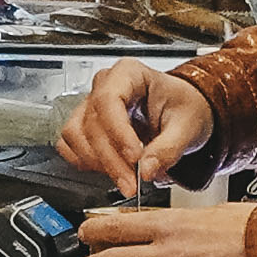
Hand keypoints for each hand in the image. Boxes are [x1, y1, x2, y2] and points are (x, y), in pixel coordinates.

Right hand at [57, 59, 213, 198]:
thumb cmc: (183, 106)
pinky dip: (86, 163)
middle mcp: (105, 86)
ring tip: (125, 179)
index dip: (118, 132)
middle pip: (92, 124)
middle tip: (132, 182)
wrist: (181, 112)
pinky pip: (70, 146)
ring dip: (98, 163)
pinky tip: (109, 170)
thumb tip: (146, 170)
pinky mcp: (84, 127)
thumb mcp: (186, 126)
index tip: (134, 157)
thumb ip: (168, 149)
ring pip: (76, 136)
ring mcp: (91, 106)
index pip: (109, 100)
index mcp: (129, 73)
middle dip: (111, 159)